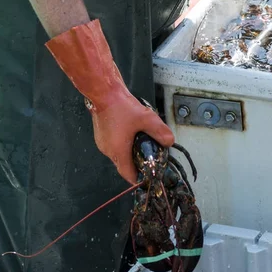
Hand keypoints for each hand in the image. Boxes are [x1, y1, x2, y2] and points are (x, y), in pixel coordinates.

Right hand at [45, 19, 174, 183]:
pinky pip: (114, 146)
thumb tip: (170, 142)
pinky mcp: (101, 135)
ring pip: (119, 155)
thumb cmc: (122, 107)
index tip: (148, 178)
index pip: (128, 174)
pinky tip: (133, 134)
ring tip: (143, 145)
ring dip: (130, 153)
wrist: (103, 92)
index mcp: (118, 151)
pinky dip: (124, 145)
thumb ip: (160, 132)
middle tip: (150, 158)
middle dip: (137, 164)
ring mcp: (103, 143)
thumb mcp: (146, 119)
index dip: (139, 178)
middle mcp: (108, 150)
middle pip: (124, 165)